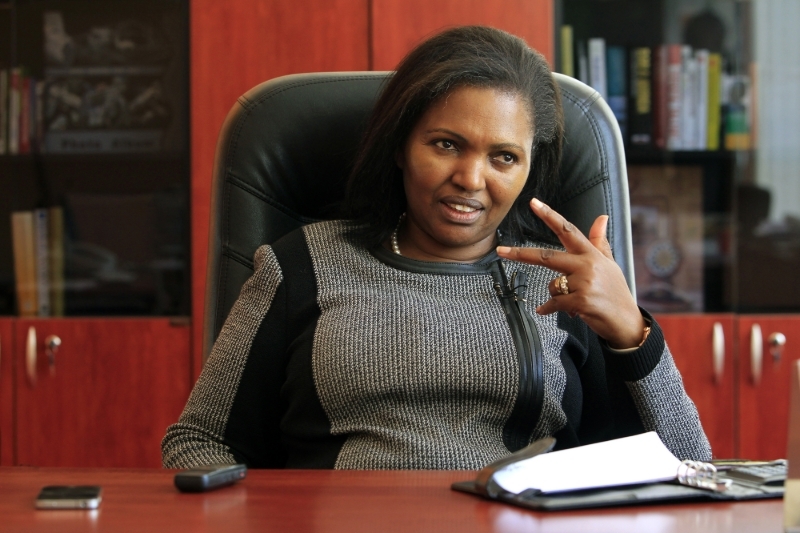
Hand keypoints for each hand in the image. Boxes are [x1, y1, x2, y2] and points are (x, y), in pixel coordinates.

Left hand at [496, 198, 645, 348]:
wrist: (626, 322)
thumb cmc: (615, 292)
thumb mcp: (609, 264)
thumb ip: (599, 241)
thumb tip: (601, 217)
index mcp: (591, 254)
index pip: (567, 230)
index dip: (549, 215)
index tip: (533, 203)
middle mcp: (587, 265)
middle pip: (546, 256)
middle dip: (521, 254)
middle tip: (500, 250)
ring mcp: (584, 283)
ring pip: (551, 285)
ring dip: (556, 295)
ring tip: (574, 301)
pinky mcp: (580, 301)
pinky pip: (553, 303)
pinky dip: (549, 308)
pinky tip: (557, 311)